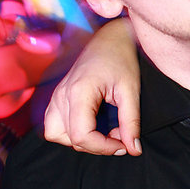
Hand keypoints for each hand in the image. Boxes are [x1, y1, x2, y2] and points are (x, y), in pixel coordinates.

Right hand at [44, 18, 141, 154]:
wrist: (109, 39)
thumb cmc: (120, 59)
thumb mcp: (131, 91)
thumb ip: (131, 122)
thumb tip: (133, 149)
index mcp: (79, 92)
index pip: (81, 136)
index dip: (104, 148)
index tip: (123, 145)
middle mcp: (61, 96)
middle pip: (71, 139)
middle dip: (97, 145)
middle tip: (120, 134)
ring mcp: (56, 97)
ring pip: (57, 135)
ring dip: (82, 140)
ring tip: (105, 130)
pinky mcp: (57, 98)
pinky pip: (56, 126)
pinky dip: (73, 132)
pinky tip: (94, 124)